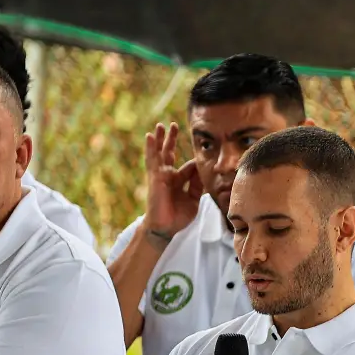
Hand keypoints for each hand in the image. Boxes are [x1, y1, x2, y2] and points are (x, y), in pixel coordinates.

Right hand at [142, 123, 203, 238]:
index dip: (197, 165)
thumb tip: (200, 170)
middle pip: (170, 153)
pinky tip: (149, 136)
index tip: (205, 161)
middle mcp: (169, 176)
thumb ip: (196, 185)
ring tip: (160, 126)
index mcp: (178, 181)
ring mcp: (161, 175)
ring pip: (160, 153)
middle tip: (174, 126)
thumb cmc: (177, 217)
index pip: (189, 167)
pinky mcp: (155, 177)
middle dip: (172, 140)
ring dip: (160, 139)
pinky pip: (152, 160)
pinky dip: (150, 147)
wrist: (165, 228)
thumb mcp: (193, 200)